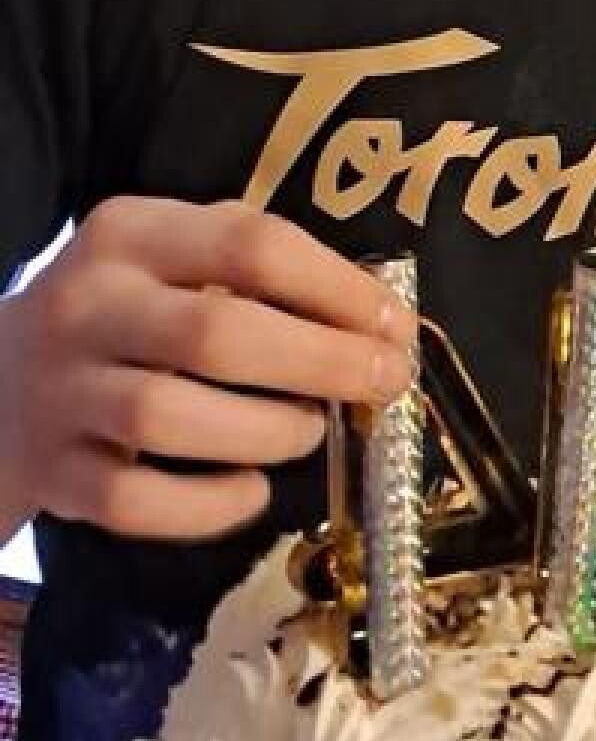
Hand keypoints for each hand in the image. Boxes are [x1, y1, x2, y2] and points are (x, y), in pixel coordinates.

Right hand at [0, 198, 412, 543]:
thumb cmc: (121, 318)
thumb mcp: (167, 261)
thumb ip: (253, 273)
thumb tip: (378, 321)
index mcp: (128, 234)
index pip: (248, 244)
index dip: (337, 287)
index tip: (394, 324)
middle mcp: (86, 305)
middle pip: (216, 333)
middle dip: (321, 362)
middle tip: (383, 383)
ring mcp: (61, 392)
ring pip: (169, 417)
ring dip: (266, 431)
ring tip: (306, 431)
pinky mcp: (55, 474)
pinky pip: (137, 501)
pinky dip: (210, 505)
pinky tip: (250, 491)